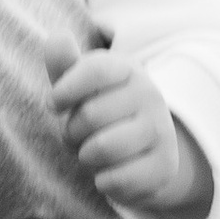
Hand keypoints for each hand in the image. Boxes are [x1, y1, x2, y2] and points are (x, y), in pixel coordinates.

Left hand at [51, 48, 211, 218]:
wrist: (142, 151)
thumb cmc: (100, 112)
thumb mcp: (79, 87)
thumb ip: (64, 65)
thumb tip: (58, 37)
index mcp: (127, 69)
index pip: (95, 70)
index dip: (65, 90)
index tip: (54, 103)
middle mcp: (151, 94)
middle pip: (89, 114)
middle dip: (70, 132)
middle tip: (77, 136)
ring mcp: (162, 130)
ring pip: (102, 148)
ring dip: (86, 157)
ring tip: (92, 153)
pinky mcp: (165, 166)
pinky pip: (117, 179)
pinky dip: (103, 181)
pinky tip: (109, 174)